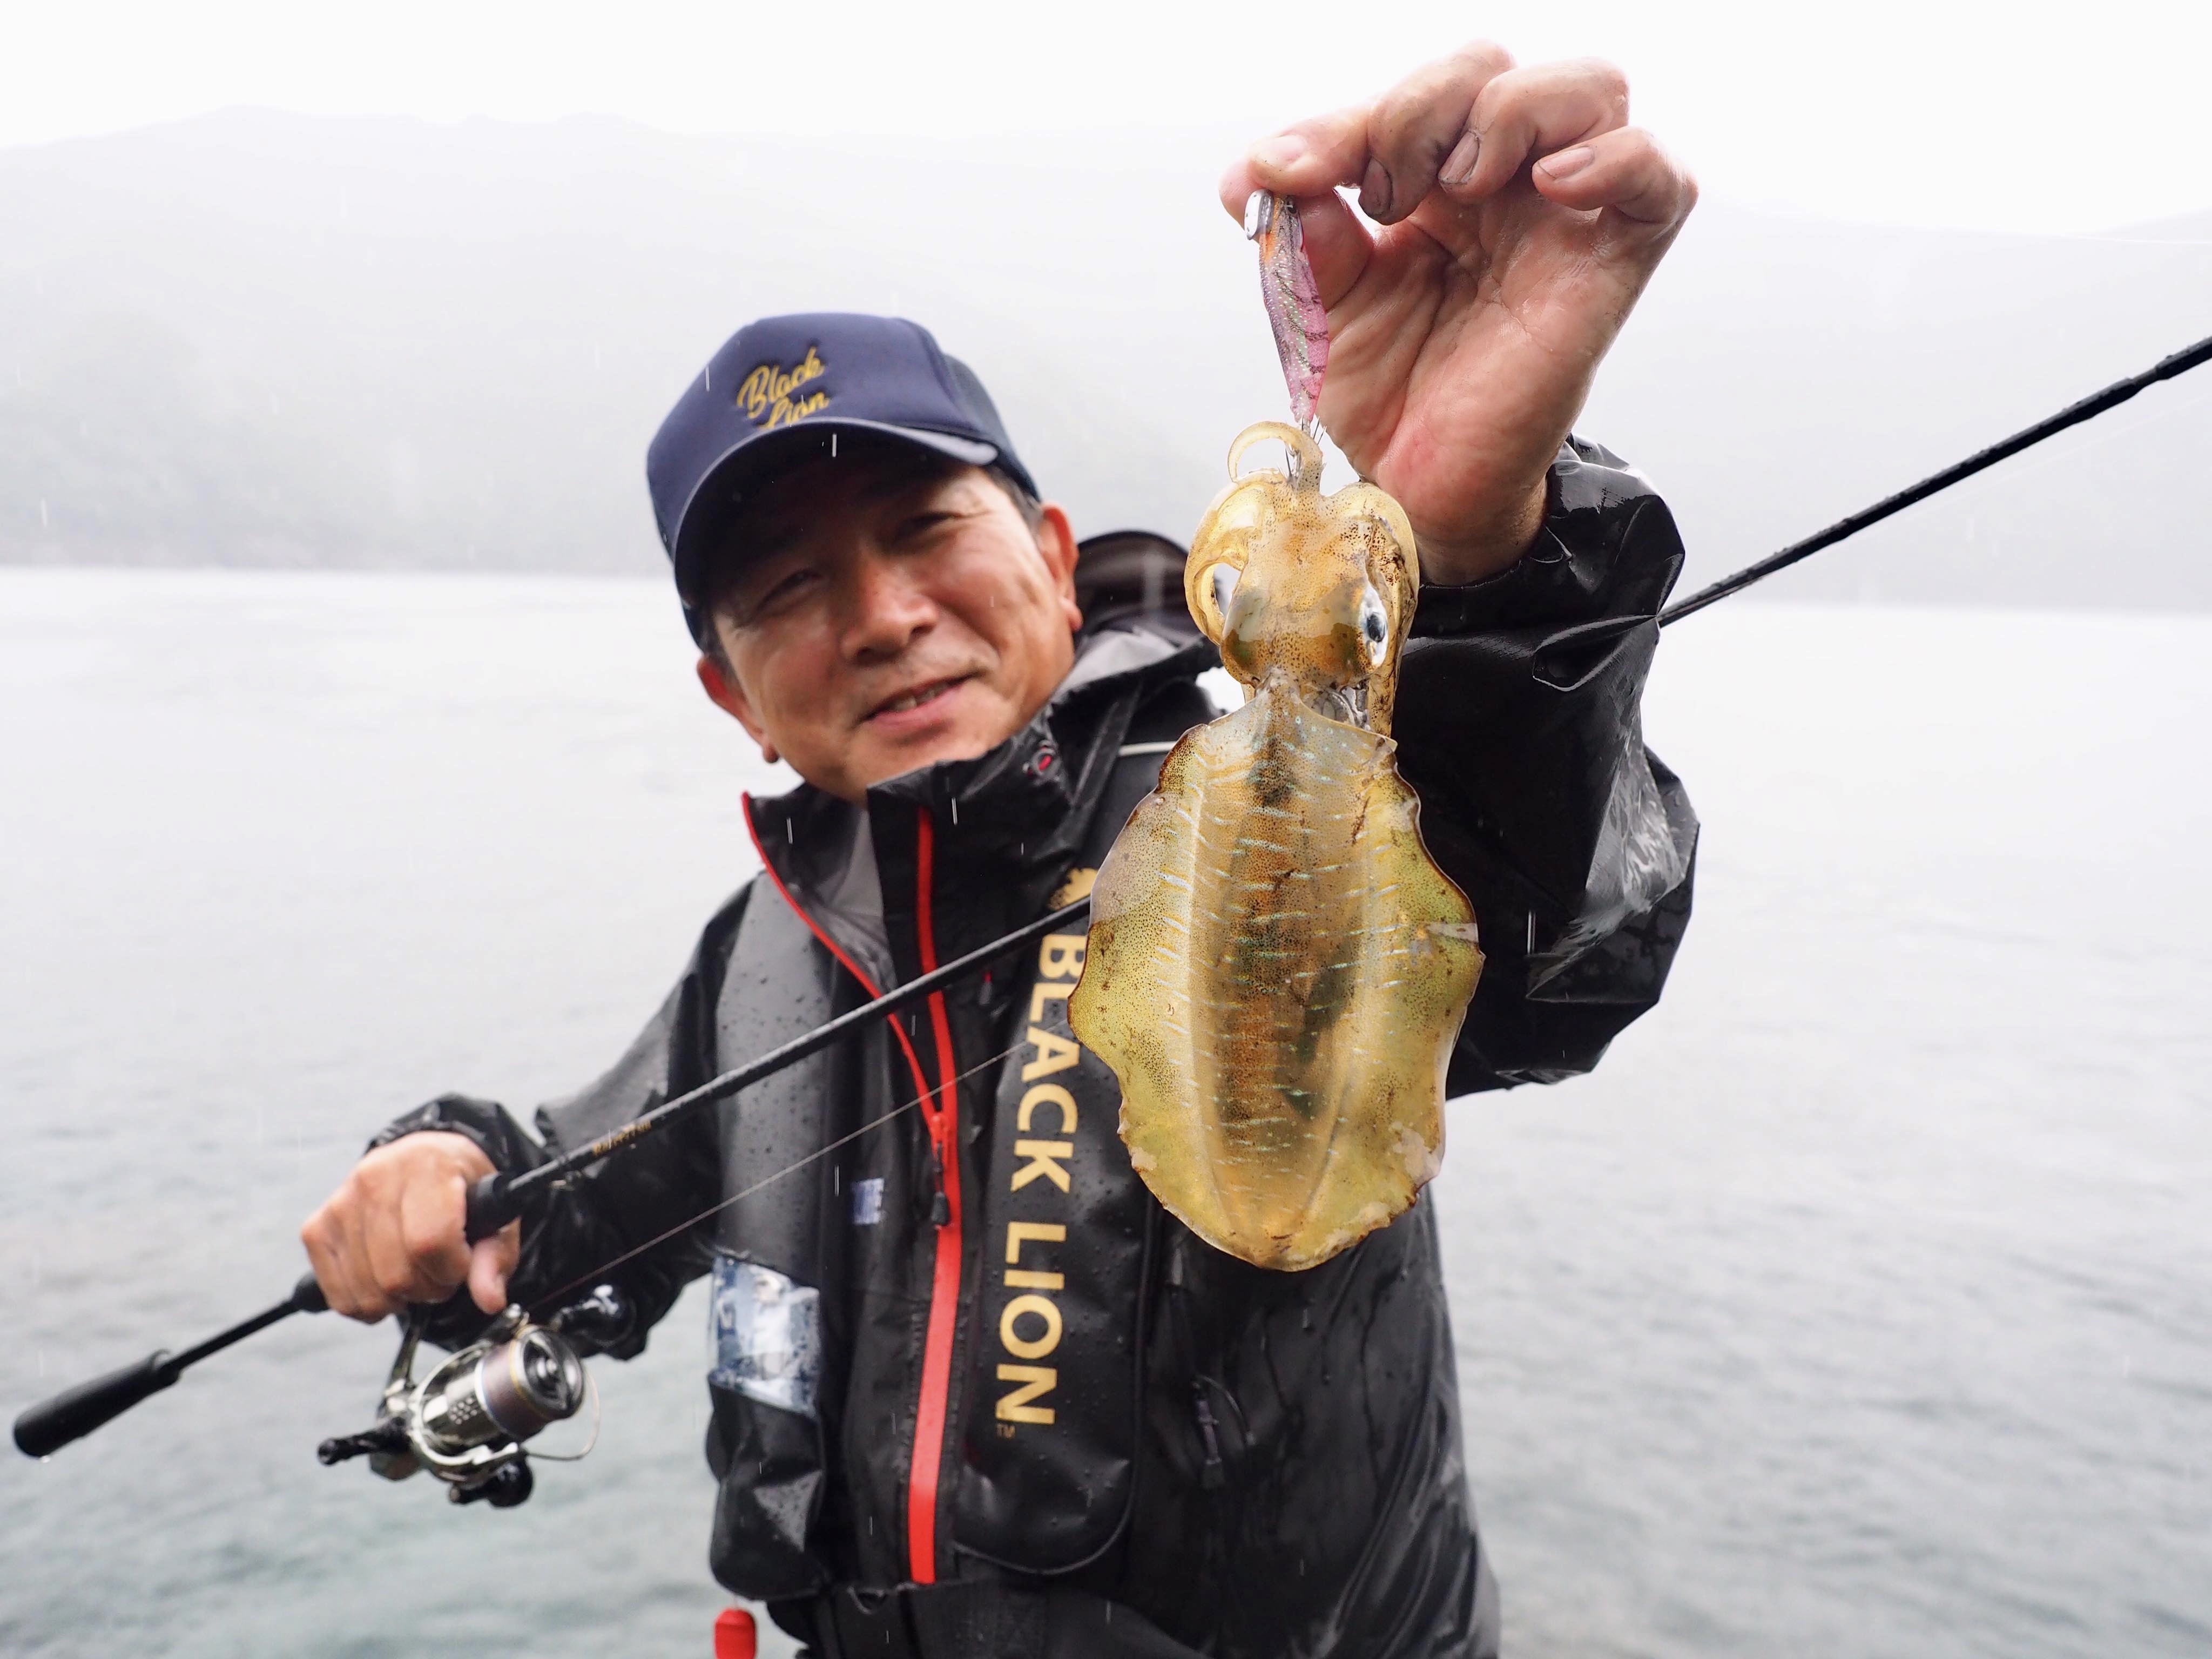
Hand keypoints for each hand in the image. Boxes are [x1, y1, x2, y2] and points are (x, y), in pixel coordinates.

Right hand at [300, 1131, 519, 1320]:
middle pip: (396, 1273)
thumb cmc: (463, 1190)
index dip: (452, 1269)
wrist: (425, 1161)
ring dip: (399, 1299)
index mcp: (427, 1165)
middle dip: (428, 1288)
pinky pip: (338, 1294)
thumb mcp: (495, 1215)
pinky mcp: (317, 1227)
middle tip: (441, 1272)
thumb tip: (490, 1300)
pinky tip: (386, 1285)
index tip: (462, 1265)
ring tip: (416, 1273)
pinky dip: (366, 1304)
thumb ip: (495, 1258)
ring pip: (368, 1290)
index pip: (430, 1241)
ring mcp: (341, 1202)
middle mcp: (376, 1177)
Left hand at [1221, 43, 1695, 583]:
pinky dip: (1617, 158)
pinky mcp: (1609, 270)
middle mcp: (1507, 187)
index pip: (1412, 98)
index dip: (1346, 119)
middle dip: (1422, 106)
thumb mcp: (1322, 304)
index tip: (1285, 171)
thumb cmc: (1388, 393)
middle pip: (1495, 70)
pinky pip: (1661, 181)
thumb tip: (1253, 172)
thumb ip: (1298, 230)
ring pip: (1590, 89)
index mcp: (1437, 181)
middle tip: (1383, 192)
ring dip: (1510, 112)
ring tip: (1459, 188)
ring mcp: (1564, 222)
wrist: (1419, 487)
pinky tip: (1554, 183)